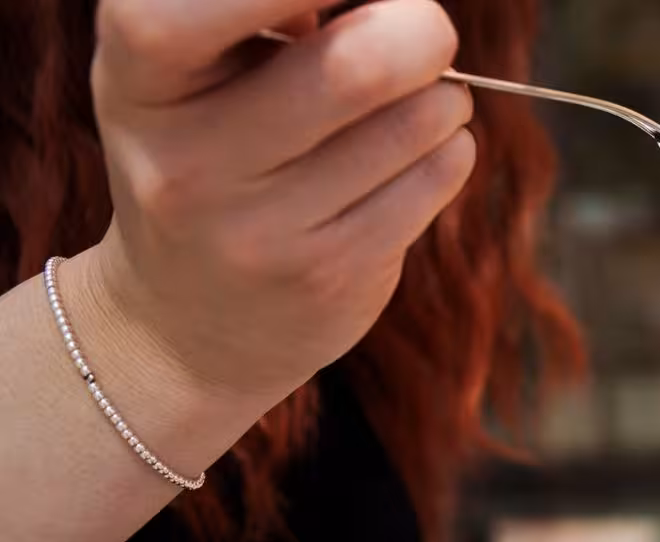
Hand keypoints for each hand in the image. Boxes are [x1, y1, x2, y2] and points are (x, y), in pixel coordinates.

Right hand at [82, 0, 474, 401]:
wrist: (190, 320)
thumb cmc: (213, 154)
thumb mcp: (197, 77)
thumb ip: (268, 18)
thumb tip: (388, 5)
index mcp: (138, 80)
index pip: (180, 14)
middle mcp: (186, 160)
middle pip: (356, 65)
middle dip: (418, 31)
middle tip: (421, 33)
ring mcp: (258, 230)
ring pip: (414, 123)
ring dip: (442, 98)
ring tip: (420, 103)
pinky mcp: (329, 275)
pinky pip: (434, 179)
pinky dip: (450, 150)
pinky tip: (418, 156)